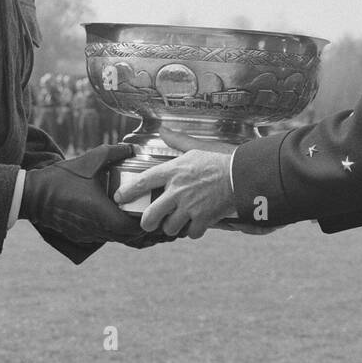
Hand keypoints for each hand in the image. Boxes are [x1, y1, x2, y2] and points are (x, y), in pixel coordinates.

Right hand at [22, 144, 172, 247]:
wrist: (33, 195)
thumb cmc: (62, 178)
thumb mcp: (90, 160)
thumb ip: (114, 153)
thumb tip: (132, 147)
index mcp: (103, 214)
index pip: (134, 228)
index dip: (149, 224)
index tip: (160, 213)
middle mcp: (98, 228)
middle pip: (130, 238)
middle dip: (147, 230)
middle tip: (160, 220)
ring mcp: (89, 234)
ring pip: (118, 239)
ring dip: (132, 232)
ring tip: (146, 221)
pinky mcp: (82, 235)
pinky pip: (106, 237)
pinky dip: (118, 232)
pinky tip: (123, 220)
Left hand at [115, 129, 236, 239]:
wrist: (241, 175)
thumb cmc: (219, 160)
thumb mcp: (196, 148)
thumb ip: (177, 141)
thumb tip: (164, 130)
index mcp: (173, 172)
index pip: (142, 182)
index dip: (127, 192)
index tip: (120, 198)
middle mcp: (177, 191)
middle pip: (150, 216)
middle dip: (147, 223)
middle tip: (150, 223)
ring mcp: (189, 207)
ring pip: (170, 227)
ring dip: (173, 227)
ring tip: (178, 221)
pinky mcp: (202, 219)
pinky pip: (191, 233)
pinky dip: (193, 230)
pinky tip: (196, 224)